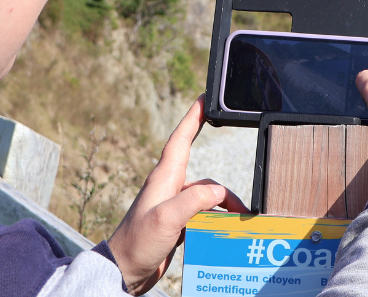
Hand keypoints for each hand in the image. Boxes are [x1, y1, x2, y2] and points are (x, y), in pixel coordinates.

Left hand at [107, 96, 248, 294]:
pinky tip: (221, 233)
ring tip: (232, 230)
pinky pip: (203, 215)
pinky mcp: (177, 223)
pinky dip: (215, 221)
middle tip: (242, 207)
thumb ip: (194, 200)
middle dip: (225, 192)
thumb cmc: (138, 242)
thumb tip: (219, 191)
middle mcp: (169, 188)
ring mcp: (173, 207)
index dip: (193, 117)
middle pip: (206, 180)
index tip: (204, 99)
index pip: (181, 140)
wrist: (125, 270)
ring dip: (222, 211)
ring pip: (208, 200)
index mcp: (164, 179)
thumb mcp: (167, 218)